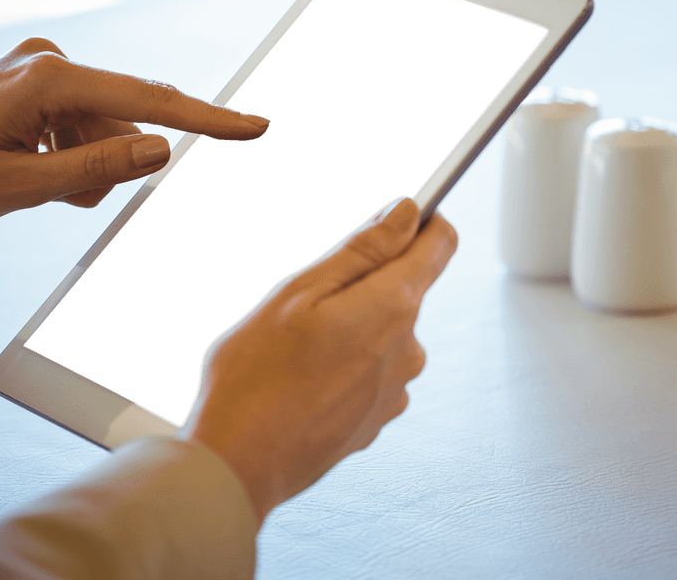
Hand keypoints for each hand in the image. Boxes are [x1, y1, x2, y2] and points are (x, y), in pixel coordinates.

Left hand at [0, 38, 268, 233]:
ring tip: (36, 186)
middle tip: (57, 196)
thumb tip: (163, 149)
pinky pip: (82, 125)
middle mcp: (48, 63)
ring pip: (105, 129)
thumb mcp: (20, 188)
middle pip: (124, 120)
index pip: (146, 102)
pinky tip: (32, 170)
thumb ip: (97, 168)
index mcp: (47, 80)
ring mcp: (40, 70)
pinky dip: (72, 157)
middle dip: (110, 164)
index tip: (255, 127)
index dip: (207, 121)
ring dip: (88, 167)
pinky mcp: (33, 84)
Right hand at [177, 196, 457, 524]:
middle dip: (363, 285)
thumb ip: (363, 249)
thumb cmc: (256, 376)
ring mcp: (395, 390)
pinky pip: (371, 373)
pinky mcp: (377, 419)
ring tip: (296, 350)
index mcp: (393, 307)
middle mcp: (408, 350)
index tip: (399, 218)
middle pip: (404, 291)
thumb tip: (404, 214)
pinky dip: (345, 367)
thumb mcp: (301, 291)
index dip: (421, 223)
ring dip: (352, 329)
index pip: (439, 244)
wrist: (238, 463)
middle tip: (307, 303)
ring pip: (384, 334)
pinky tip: (303, 381)